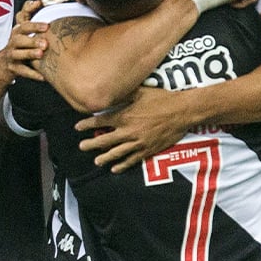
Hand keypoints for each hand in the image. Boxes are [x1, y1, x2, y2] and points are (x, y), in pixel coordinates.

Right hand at [3, 8, 48, 81]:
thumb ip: (30, 17)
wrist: (4, 65)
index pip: (23, 22)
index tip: (44, 20)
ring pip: (19, 54)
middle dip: (32, 39)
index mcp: (18, 32)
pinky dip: (32, 74)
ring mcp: (12, 55)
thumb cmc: (19, 46)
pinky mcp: (13, 68)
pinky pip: (22, 71)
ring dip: (30, 54)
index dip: (32, 19)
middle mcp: (14, 42)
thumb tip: (39, 1)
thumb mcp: (23, 31)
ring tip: (41, 54)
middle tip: (45, 42)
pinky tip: (42, 76)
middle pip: (19, 38)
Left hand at [75, 87, 193, 171]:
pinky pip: (132, 160)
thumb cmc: (162, 99)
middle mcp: (128, 131)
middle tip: (82, 147)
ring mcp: (138, 142)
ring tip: (96, 161)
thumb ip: (124, 94)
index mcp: (124, 116)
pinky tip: (115, 169)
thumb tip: (110, 92)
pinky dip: (122, 165)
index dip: (87, 124)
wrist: (182, 111)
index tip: (77, 127)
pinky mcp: (148, 150)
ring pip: (117, 153)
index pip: (100, 121)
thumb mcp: (141, 92)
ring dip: (104, 157)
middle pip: (104, 140)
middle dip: (91, 144)